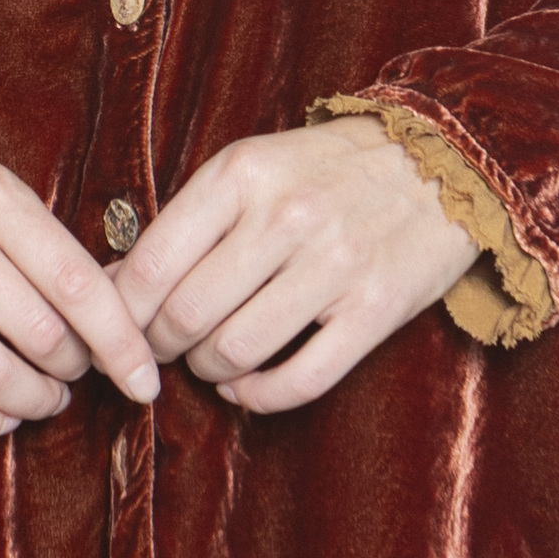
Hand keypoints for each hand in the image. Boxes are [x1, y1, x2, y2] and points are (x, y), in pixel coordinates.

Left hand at [109, 117, 477, 412]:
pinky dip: (258, 397)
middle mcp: (287, 217)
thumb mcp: (254, 167)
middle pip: (187, 314)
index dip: (121, 312)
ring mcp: (336, 266)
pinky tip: (247, 387)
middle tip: (163, 349)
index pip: (151, 262)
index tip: (119, 328)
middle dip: (160, 346)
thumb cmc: (330, 170)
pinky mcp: (376, 310)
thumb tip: (112, 282)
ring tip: (209, 361)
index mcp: (244, 174)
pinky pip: (299, 380)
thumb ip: (188, 221)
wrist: (446, 159)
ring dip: (207, 371)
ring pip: (235, 351)